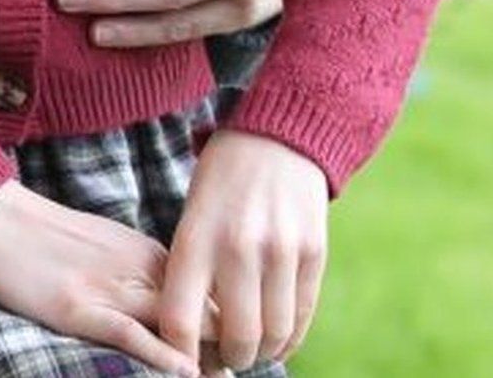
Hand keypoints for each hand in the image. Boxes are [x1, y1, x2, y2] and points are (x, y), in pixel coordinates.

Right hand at [0, 180, 217, 376]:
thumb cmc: (40, 231)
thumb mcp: (103, 244)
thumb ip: (136, 270)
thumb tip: (161, 301)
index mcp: (147, 252)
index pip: (208, 291)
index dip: (228, 323)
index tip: (237, 350)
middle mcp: (139, 267)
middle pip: (204, 308)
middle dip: (226, 344)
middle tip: (238, 369)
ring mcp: (109, 288)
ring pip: (176, 323)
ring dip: (206, 356)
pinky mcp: (78, 307)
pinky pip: (131, 334)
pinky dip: (162, 356)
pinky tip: (185, 373)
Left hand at [159, 131, 327, 370]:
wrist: (275, 138)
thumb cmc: (220, 184)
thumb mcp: (190, 218)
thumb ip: (190, 271)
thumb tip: (191, 335)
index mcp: (195, 239)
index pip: (181, 320)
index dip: (179, 357)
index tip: (180, 370)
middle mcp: (238, 248)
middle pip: (235, 337)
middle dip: (226, 360)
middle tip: (220, 360)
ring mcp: (280, 251)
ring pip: (273, 334)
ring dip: (260, 354)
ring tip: (247, 350)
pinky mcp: (313, 252)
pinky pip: (302, 316)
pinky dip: (288, 339)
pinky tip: (276, 341)